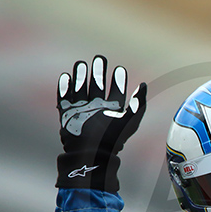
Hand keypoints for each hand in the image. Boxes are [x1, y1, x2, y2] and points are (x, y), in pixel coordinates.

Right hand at [55, 55, 146, 190]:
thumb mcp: (130, 120)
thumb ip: (139, 103)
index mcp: (112, 110)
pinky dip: (65, 87)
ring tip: (81, 63)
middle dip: (98, 72)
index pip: (116, 92)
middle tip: (100, 58)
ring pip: (80, 89)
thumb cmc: (112, 139)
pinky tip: (66, 76)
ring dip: (81, 76)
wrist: (91, 153)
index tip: (120, 69)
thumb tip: (144, 85)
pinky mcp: (68, 115)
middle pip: (97, 86)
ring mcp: (81, 111)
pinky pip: (65, 98)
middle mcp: (96, 109)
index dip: (118, 80)